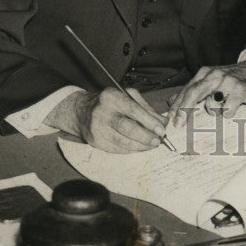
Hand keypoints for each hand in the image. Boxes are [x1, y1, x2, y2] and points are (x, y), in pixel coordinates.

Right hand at [45, 87, 167, 152]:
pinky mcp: (96, 142)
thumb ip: (146, 108)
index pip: (133, 110)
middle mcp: (102, 112)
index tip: (161, 129)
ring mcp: (97, 129)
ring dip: (140, 146)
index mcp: (111, 97)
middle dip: (145, 136)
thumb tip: (162, 122)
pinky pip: (117, 149)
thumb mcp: (127, 96)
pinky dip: (131, 149)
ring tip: (152, 145)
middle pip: (126, 128)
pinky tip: (140, 147)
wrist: (83, 112)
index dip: (149, 121)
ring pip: (122, 141)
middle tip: (158, 141)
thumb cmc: (111, 103)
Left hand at [166, 54, 245, 127]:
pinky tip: (233, 106)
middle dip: (183, 110)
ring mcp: (228, 82)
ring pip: (211, 105)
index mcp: (204, 73)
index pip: (186, 90)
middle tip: (178, 125)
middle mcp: (214, 75)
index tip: (170, 120)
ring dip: (214, 111)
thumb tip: (171, 101)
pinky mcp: (241, 90)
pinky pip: (228, 110)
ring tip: (223, 106)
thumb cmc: (231, 79)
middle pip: (193, 93)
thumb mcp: (210, 80)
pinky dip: (228, 113)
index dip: (176, 106)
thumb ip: (192, 90)